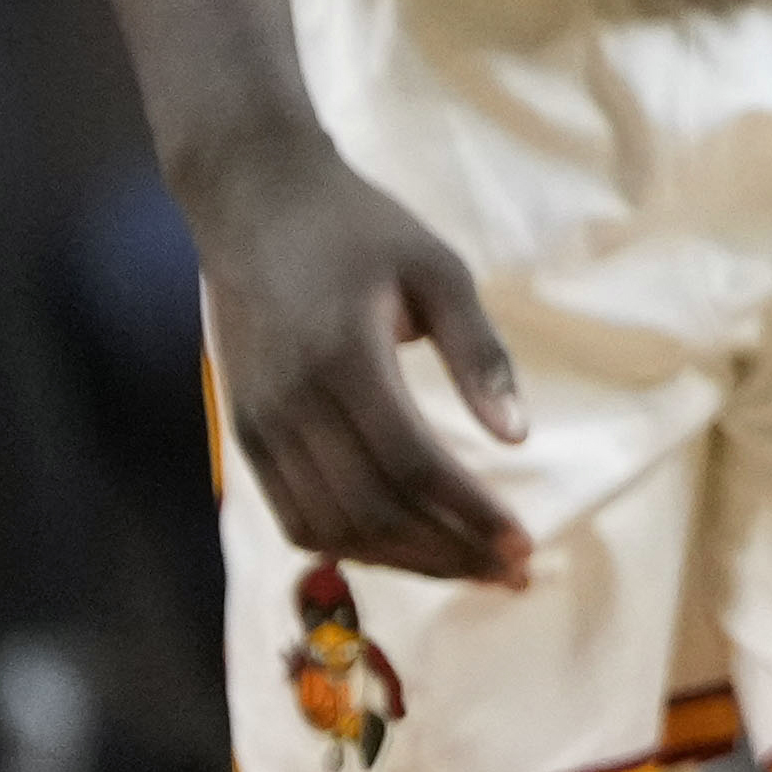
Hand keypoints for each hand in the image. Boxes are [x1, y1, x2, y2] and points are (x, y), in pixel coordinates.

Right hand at [187, 126, 534, 585]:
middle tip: (510, 571)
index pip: (413, 466)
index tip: (525, 545)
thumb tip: (517, 437)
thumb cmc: (357, 227)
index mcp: (344, 357)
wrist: (253, 200)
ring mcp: (261, 425)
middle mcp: (293, 404)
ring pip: (334, 527)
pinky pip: (297, 517)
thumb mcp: (436, 269)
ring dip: (405, 561)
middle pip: (375, 511)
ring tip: (468, 566)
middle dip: (449, 552)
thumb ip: (478, 353)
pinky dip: (353, 545)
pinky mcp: (246, 434)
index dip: (470, 516)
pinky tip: (404, 547)